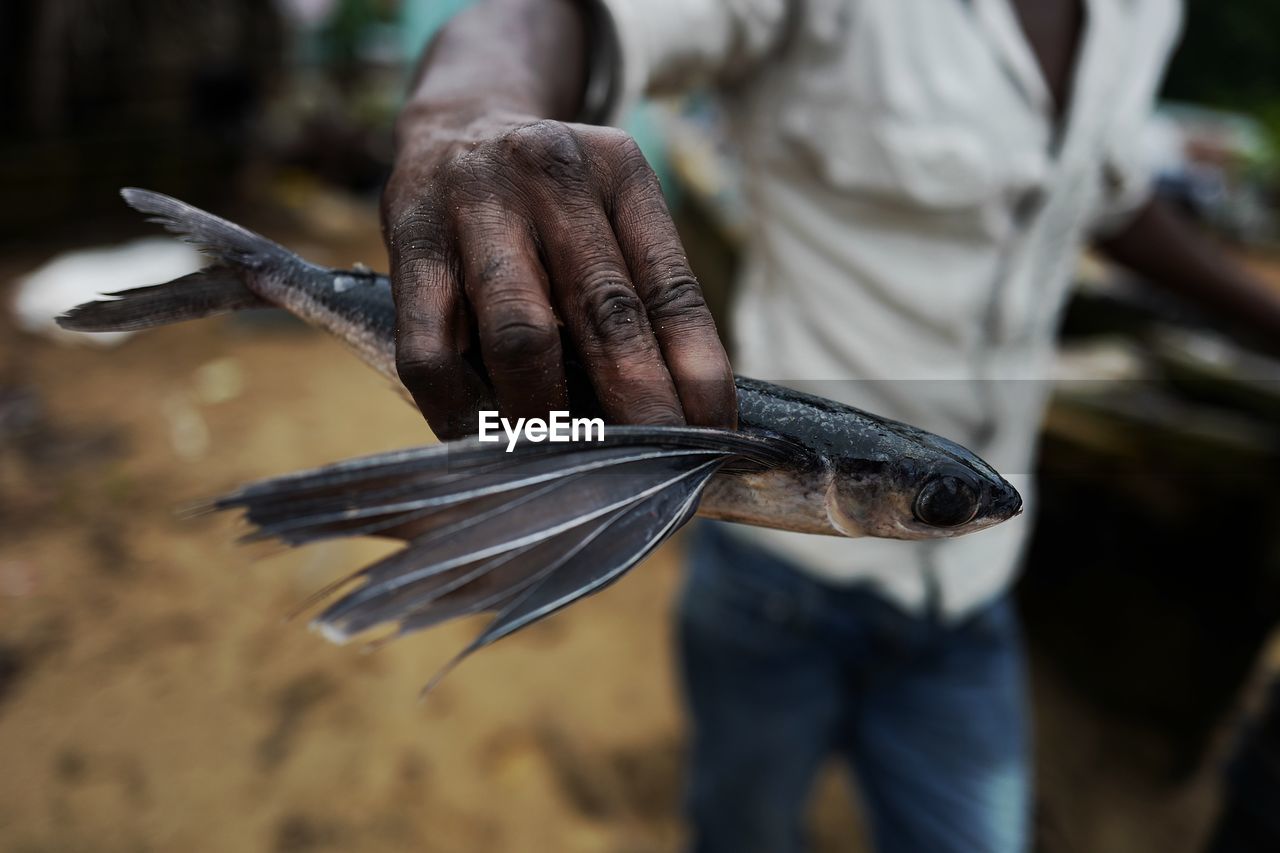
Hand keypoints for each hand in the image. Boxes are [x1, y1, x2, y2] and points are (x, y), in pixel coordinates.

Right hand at [381, 108, 736, 439]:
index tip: (712, 436)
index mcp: (619, 174)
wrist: (455, 126)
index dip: (697, 372)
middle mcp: (550, 179)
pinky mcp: (410, 244)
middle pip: (604, 312)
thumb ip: (643, 293)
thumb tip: (680, 413)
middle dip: (638, 405)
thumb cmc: (552, 200)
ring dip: (550, 416)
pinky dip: (461, 413)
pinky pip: (431, 355)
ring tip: (572, 464)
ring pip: (519, 334)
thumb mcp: (612, 213)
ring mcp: (474, 207)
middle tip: (656, 470)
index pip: (669, 288)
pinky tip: (487, 441)